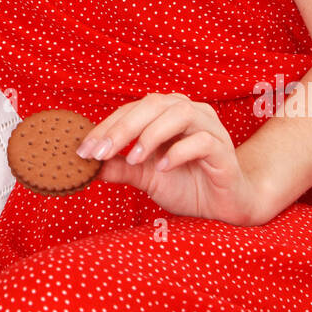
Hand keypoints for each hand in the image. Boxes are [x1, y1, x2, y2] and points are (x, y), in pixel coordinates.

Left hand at [76, 92, 265, 224]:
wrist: (226, 206)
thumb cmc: (188, 185)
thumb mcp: (147, 177)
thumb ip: (122, 167)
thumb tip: (89, 165)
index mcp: (167, 114)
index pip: (132, 110)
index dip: (107, 127)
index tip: (84, 150)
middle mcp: (189, 113)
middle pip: (153, 105)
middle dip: (123, 128)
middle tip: (101, 151)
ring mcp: (209, 128)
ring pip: (179, 114)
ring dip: (151, 134)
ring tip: (134, 158)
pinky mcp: (224, 149)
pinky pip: (202, 141)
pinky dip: (179, 152)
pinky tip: (163, 168)